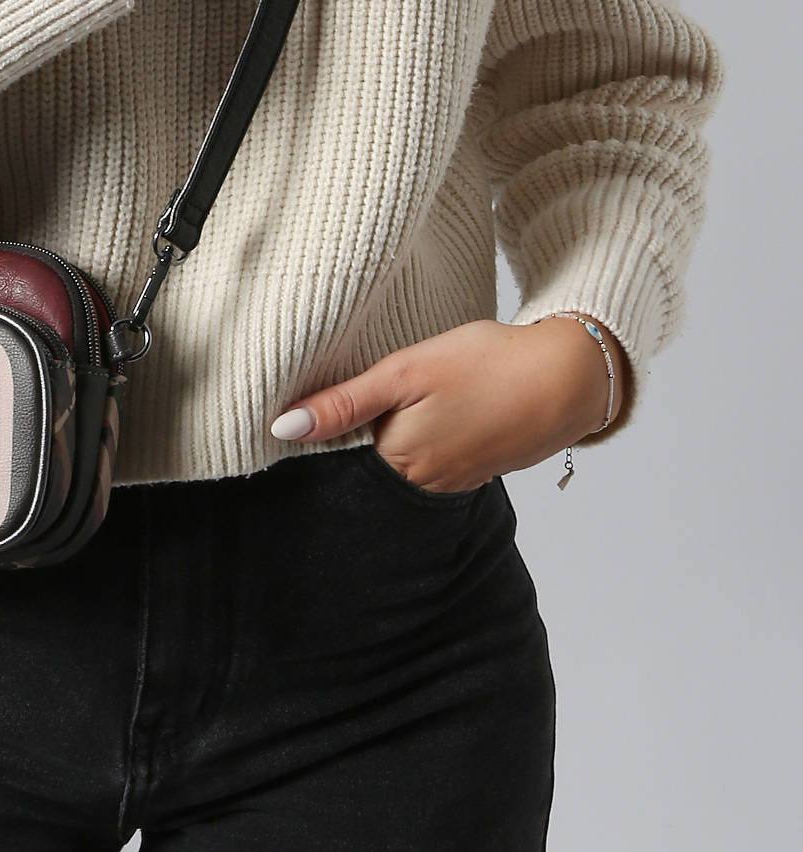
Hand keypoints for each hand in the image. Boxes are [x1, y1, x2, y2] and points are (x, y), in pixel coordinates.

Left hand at [268, 317, 628, 492]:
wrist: (568, 377)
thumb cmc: (486, 366)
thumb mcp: (405, 372)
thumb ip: (344, 403)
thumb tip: (282, 429)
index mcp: (398, 463)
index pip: (338, 463)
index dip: (326, 436)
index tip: (322, 409)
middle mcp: (423, 486)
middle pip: (369, 469)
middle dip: (358, 442)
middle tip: (371, 400)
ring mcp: (453, 483)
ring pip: (402, 466)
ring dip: (394, 441)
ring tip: (406, 403)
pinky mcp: (476, 471)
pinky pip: (434, 464)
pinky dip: (427, 442)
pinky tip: (435, 413)